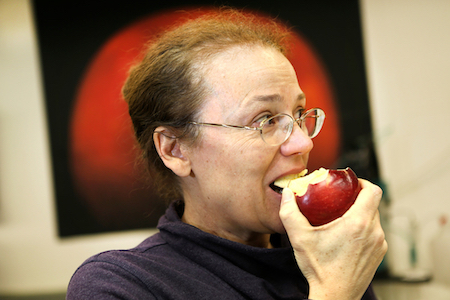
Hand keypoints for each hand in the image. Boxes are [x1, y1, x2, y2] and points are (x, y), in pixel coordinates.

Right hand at [279, 179, 386, 299]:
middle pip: (372, 204)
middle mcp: (374, 232)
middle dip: (357, 198)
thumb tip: (288, 193)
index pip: (373, 191)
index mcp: (358, 222)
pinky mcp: (379, 256)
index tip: (350, 183)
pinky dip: (363, 230)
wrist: (334, 296)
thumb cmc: (319, 268)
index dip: (363, 182)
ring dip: (360, 215)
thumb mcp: (299, 237)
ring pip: (373, 220)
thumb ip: (290, 212)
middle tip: (339, 199)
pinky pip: (374, 234)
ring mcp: (379, 245)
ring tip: (341, 218)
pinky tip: (346, 237)